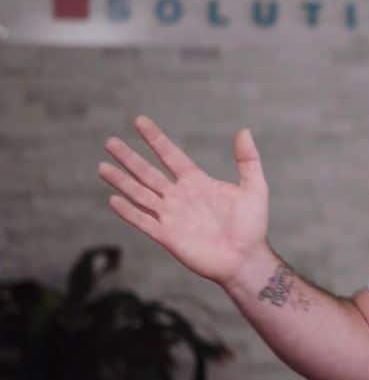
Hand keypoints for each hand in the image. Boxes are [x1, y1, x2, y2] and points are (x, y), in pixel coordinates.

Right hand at [98, 115, 270, 287]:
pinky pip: (144, 221)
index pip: (171, 155)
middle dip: (129, 157)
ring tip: (102, 166)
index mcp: (197, 182)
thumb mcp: (255, 187)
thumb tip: (244, 130)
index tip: (140, 121)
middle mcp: (180, 197)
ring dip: (122, 181)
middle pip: (148, 173)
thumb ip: (248, 160)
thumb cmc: (252, 225)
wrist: (246, 258)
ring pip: (140, 194)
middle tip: (110, 141)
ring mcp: (172, 216)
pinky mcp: (168, 236)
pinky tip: (113, 199)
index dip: (155, 139)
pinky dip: (128, 211)